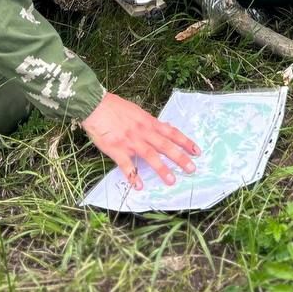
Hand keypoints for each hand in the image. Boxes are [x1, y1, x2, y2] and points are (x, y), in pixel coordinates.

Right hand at [81, 92, 200, 188]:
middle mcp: (143, 132)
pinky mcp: (117, 149)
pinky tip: (139, 186)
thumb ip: (148, 122)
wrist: (95, 105)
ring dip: (162, 169)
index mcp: (148, 122)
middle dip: (179, 157)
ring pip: (150, 156)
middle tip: (192, 169)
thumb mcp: (136, 111)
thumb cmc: (115, 107)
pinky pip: (127, 165)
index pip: (171, 132)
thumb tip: (162, 127)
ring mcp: (130, 141)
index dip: (185, 142)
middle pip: (165, 145)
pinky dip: (133, 176)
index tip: (197, 151)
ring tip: (172, 181)